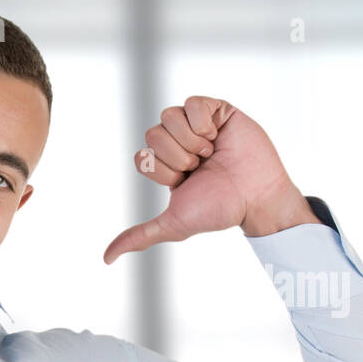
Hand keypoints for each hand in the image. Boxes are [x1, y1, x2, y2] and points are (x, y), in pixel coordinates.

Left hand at [103, 96, 314, 263]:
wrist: (255, 198)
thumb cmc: (218, 210)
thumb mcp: (173, 225)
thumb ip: (140, 236)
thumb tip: (107, 259)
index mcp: (165, 165)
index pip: (142, 157)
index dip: (162, 171)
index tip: (184, 181)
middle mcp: (178, 143)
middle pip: (153, 134)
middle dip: (176, 156)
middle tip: (198, 167)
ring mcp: (197, 125)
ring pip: (168, 115)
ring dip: (189, 140)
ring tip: (209, 152)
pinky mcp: (217, 110)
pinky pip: (192, 102)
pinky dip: (202, 122)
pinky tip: (216, 136)